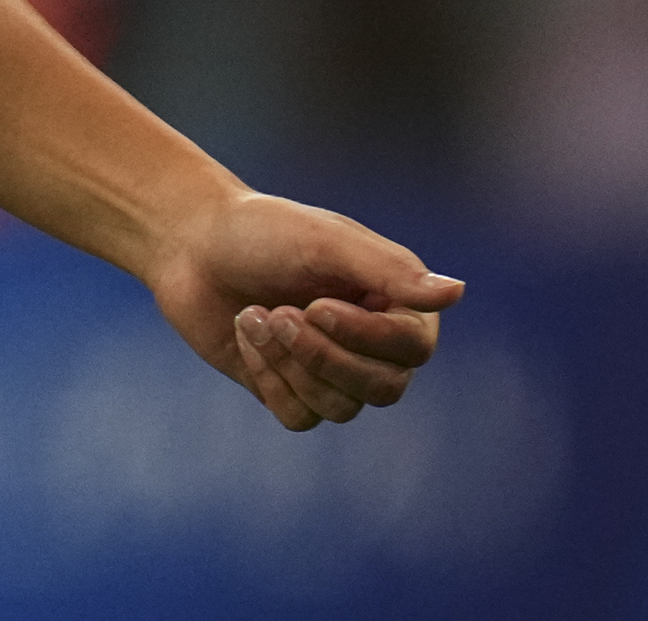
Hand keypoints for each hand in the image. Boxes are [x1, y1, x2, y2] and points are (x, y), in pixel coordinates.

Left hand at [149, 189, 464, 429]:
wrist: (189, 244)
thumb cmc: (262, 232)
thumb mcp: (324, 241)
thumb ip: (389, 270)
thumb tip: (457, 292)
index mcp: (394, 303)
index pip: (411, 350)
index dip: (362, 337)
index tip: (313, 304)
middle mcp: (372, 343)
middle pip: (382, 389)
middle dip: (323, 357)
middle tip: (279, 313)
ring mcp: (332, 370)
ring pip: (340, 408)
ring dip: (290, 365)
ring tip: (255, 315)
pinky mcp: (291, 389)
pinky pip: (299, 416)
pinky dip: (268, 378)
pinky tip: (245, 335)